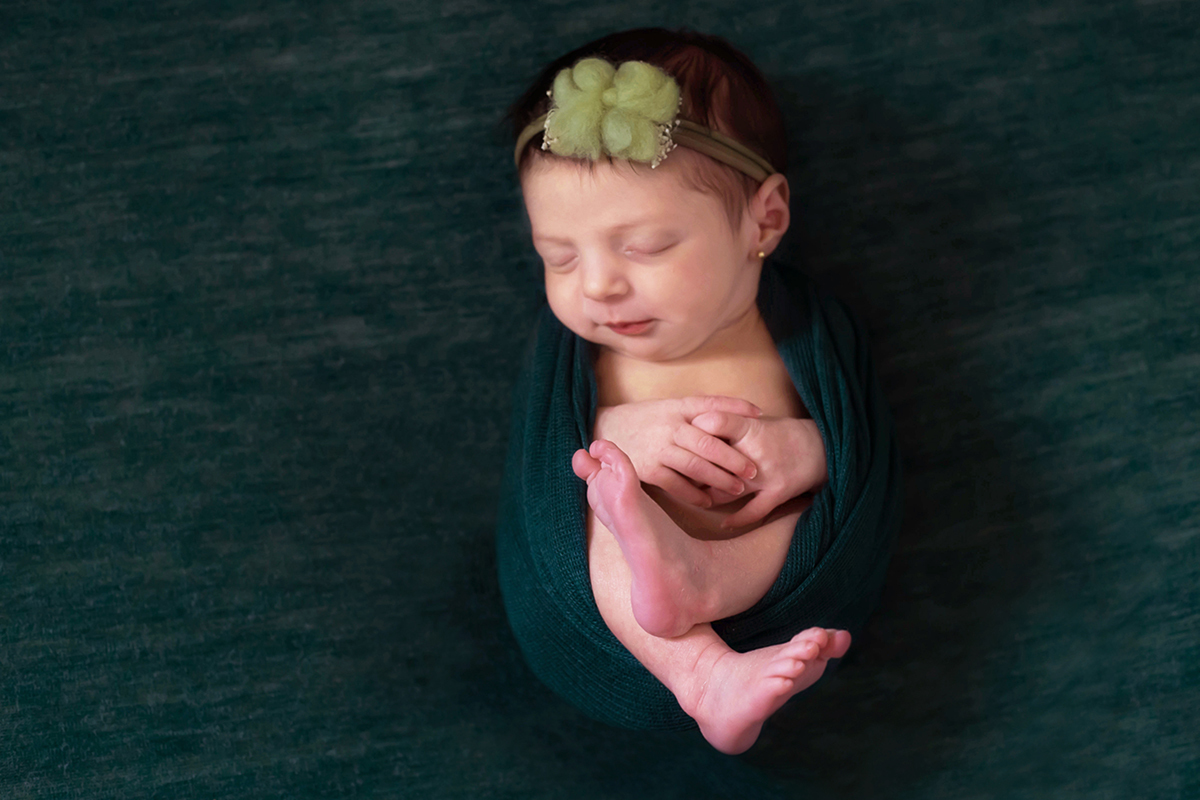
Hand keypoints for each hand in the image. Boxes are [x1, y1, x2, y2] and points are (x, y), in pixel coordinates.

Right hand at [592, 396, 761, 507]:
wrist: (604, 430)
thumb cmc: (647, 420)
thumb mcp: (671, 407)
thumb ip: (701, 410)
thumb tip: (745, 411)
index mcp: (677, 407)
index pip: (711, 405)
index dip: (737, 408)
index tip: (759, 417)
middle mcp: (669, 426)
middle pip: (709, 443)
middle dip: (734, 459)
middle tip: (753, 471)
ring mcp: (657, 447)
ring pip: (695, 466)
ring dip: (719, 480)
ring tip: (737, 490)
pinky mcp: (646, 468)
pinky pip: (675, 484)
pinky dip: (694, 495)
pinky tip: (708, 501)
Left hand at [689, 412, 827, 528]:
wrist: (820, 448)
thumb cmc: (779, 434)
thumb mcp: (753, 421)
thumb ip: (724, 423)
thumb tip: (686, 426)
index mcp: (748, 427)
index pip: (711, 423)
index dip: (692, 432)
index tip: (677, 440)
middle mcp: (755, 450)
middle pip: (712, 462)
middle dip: (691, 470)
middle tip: (675, 473)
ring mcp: (766, 473)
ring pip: (725, 490)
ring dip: (707, 496)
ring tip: (693, 498)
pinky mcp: (778, 492)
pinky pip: (752, 512)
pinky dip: (736, 520)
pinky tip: (724, 524)